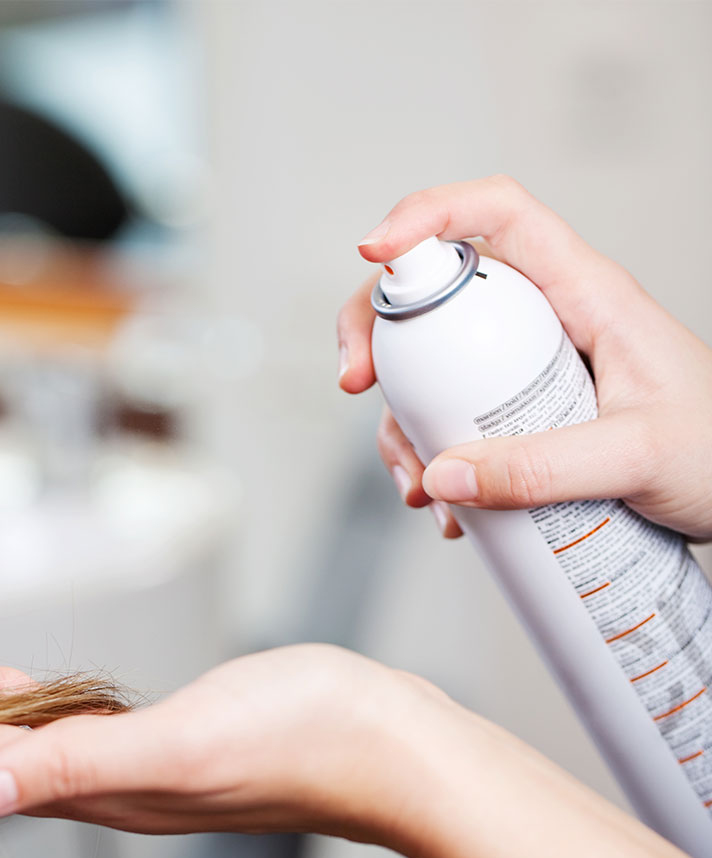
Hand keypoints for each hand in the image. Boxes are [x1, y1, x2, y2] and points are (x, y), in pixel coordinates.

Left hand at [0, 644, 450, 845]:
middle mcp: (96, 784)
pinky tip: (9, 682)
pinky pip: (62, 726)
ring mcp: (127, 764)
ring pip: (9, 743)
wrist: (382, 742)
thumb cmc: (296, 740)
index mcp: (87, 787)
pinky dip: (20, 705)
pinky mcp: (157, 738)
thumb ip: (70, 765)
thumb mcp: (173, 747)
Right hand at [337, 175, 711, 540]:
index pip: (499, 212)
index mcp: (586, 293)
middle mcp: (545, 319)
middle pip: (437, 287)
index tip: (374, 250)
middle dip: (378, 327)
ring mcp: (526, 365)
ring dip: (400, 416)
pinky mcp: (520, 413)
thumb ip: (544, 468)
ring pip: (432, 362)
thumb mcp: (640, 458)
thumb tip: (446, 472)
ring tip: (416, 485)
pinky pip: (451, 417)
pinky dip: (430, 457)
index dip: (428, 214)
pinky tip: (446, 506)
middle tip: (356, 381)